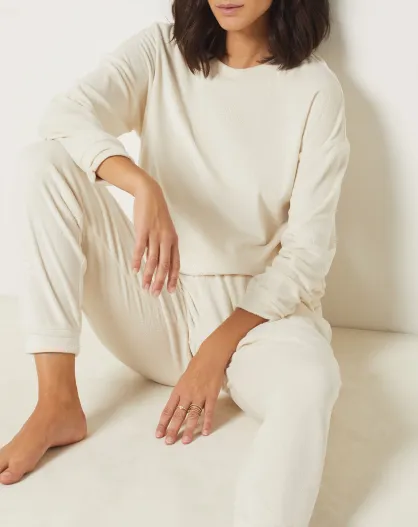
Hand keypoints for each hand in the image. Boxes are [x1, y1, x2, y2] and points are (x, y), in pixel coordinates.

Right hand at [132, 178, 179, 294]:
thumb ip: (162, 246)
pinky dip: (136, 261)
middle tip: (156, 294)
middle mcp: (166, 239)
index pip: (175, 263)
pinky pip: (140, 249)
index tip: (170, 291)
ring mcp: (155, 235)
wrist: (150, 194)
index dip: (173, 278)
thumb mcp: (165, 230)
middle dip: (160, 281)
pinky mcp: (143, 230)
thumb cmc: (157, 214)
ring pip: (152, 260)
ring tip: (145, 287)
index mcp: (174, 241)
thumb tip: (158, 262)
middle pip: (164, 265)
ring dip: (148, 275)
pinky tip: (134, 270)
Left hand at [156, 344, 226, 444]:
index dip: (162, 423)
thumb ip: (179, 394)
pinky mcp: (211, 395)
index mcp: (178, 390)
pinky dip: (207, 422)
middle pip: (178, 415)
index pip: (168, 410)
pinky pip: (209, 411)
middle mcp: (187, 394)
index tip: (158, 434)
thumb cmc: (196, 367)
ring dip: (189, 429)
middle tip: (168, 442)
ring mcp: (200, 395)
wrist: (210, 357)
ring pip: (193, 415)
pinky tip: (205, 432)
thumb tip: (175, 408)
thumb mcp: (183, 380)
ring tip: (185, 441)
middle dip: (172, 430)